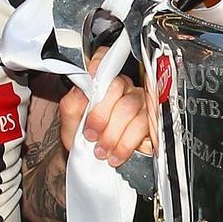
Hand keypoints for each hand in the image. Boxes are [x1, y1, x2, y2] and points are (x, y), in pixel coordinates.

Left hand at [58, 47, 151, 165]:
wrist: (94, 163)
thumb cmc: (85, 138)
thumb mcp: (71, 123)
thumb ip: (72, 104)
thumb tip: (81, 90)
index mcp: (102, 83)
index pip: (105, 58)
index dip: (100, 61)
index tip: (92, 72)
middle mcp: (123, 88)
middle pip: (116, 87)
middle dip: (101, 116)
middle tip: (91, 135)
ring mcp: (139, 103)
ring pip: (129, 108)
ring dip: (113, 133)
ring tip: (102, 150)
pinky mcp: (151, 121)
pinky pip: (142, 126)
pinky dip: (126, 143)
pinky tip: (117, 153)